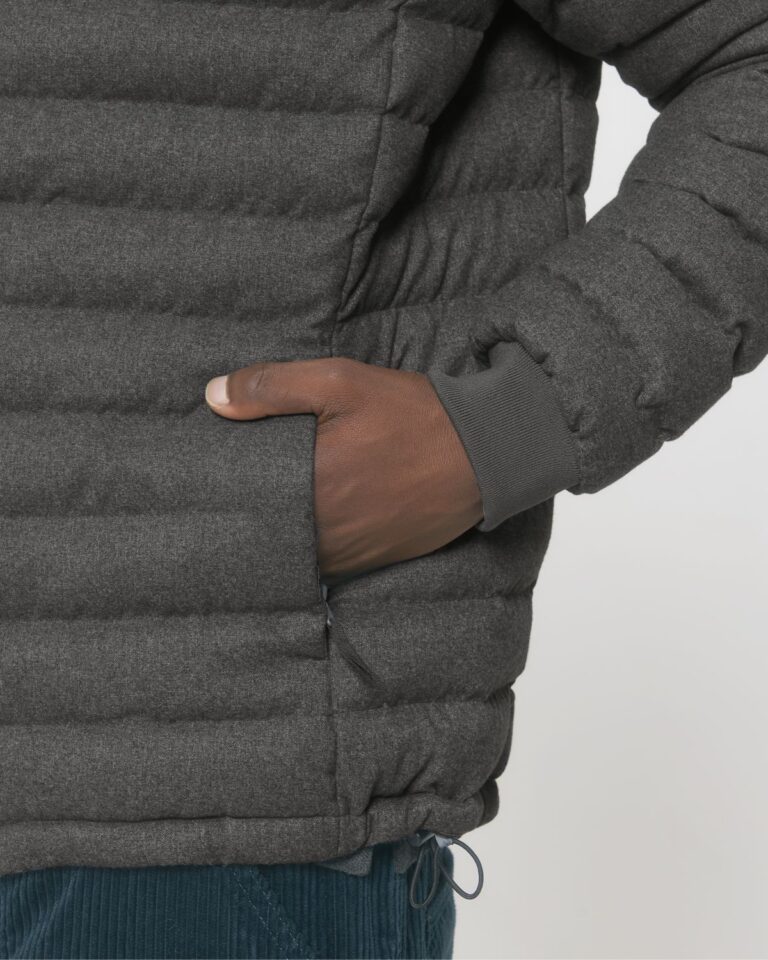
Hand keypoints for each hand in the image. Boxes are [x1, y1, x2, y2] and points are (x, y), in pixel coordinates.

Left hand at [205, 358, 482, 580]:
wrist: (485, 453)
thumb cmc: (414, 415)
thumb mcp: (343, 381)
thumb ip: (273, 386)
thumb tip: (213, 396)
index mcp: (311, 486)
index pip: (243, 500)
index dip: (221, 494)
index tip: (203, 483)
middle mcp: (326, 531)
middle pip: (264, 532)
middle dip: (245, 515)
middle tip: (223, 498)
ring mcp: (350, 553)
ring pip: (292, 553)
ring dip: (276, 536)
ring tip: (263, 510)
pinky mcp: (372, 562)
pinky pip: (324, 564)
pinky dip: (309, 548)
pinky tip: (306, 524)